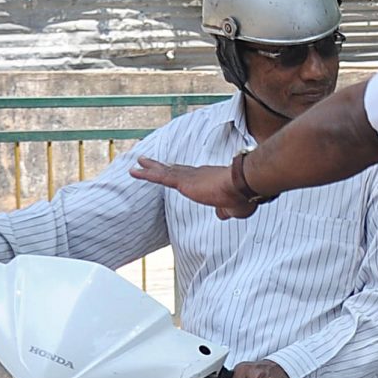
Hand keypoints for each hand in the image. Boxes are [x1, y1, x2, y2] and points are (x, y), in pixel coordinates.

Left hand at [131, 157, 255, 219]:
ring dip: (150, 167)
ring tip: (139, 161)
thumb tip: (222, 215)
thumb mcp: (234, 209)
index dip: (184, 174)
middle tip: (151, 161)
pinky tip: (134, 171)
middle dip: (164, 166)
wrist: (243, 185)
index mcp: (211, 180)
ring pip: (166, 171)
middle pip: (177, 169)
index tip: (176, 171)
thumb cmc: (243, 197)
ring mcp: (190, 177)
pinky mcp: (183, 182)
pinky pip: (160, 177)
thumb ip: (225, 212)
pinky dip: (146, 174)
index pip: (194, 176)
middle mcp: (199, 174)